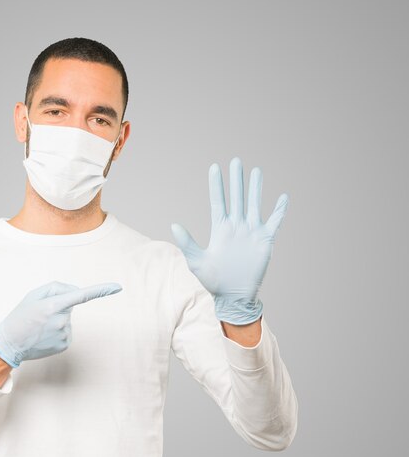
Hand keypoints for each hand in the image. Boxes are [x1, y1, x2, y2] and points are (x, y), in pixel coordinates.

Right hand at [0, 280, 122, 367]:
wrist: (9, 343)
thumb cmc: (21, 315)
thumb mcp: (34, 294)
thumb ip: (57, 287)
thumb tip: (76, 293)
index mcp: (53, 305)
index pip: (82, 295)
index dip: (101, 290)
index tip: (118, 287)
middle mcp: (61, 320)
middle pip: (70, 305)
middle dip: (59, 305)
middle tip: (40, 314)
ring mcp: (64, 334)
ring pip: (68, 319)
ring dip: (57, 319)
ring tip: (40, 326)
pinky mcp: (65, 344)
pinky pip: (67, 331)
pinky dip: (58, 331)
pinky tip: (45, 335)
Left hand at [170, 157, 287, 324]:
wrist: (233, 295)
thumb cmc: (213, 281)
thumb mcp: (196, 261)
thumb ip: (187, 242)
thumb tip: (173, 225)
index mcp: (220, 229)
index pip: (218, 201)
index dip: (216, 185)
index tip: (214, 167)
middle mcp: (236, 226)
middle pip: (236, 197)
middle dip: (236, 180)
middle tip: (236, 161)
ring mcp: (251, 232)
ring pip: (254, 204)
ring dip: (255, 188)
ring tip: (256, 171)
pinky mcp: (264, 240)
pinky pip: (274, 222)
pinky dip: (279, 210)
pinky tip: (282, 197)